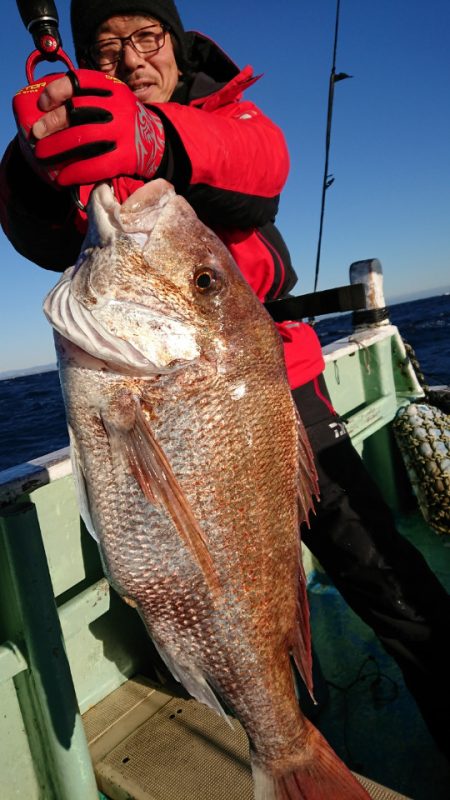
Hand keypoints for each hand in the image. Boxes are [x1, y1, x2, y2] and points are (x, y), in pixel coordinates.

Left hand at [13, 70, 165, 186]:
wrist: (158, 143)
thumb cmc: (125, 122)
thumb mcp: (113, 100)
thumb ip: (89, 99)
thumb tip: (48, 110)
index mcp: (114, 88)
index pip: (80, 81)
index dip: (57, 90)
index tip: (43, 103)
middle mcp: (119, 107)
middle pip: (77, 110)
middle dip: (52, 122)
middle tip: (35, 134)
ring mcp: (124, 132)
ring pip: (83, 137)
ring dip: (57, 147)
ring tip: (42, 155)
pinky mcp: (127, 157)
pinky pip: (96, 166)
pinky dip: (75, 172)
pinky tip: (62, 178)